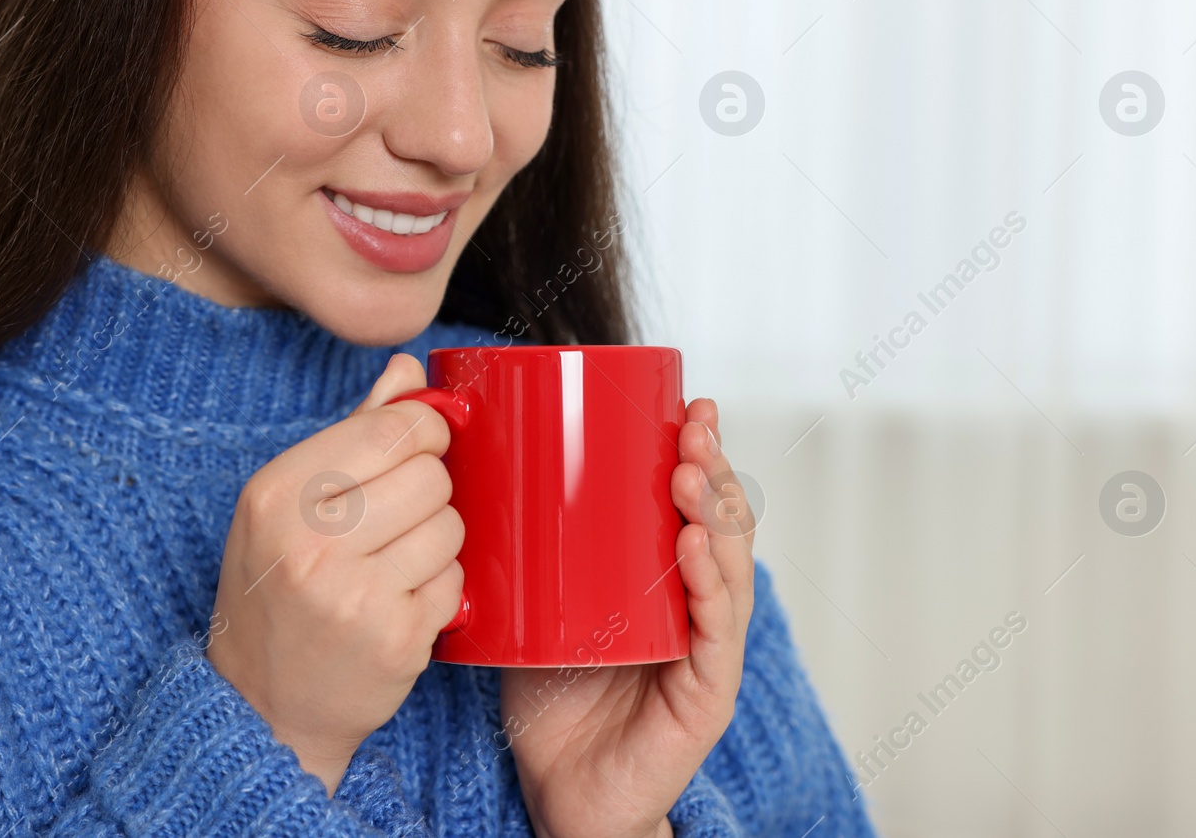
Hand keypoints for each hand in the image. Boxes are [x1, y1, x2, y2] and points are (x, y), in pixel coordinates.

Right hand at [205, 354, 464, 793]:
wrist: (262, 707)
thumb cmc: (276, 591)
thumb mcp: (287, 505)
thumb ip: (352, 431)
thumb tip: (408, 371)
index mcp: (277, 494)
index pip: (391, 427)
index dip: (423, 431)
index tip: (418, 448)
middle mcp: (310, 542)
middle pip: (431, 475)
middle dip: (429, 492)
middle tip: (397, 519)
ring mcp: (355, 595)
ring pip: (451, 526)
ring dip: (436, 542)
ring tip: (394, 563)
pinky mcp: (397, 640)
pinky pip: (456, 581)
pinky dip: (440, 589)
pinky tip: (400, 602)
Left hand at [504, 398, 754, 837]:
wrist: (562, 793)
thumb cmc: (550, 698)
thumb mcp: (532, 607)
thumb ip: (515, 553)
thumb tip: (467, 475)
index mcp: (662, 580)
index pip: (692, 505)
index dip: (695, 452)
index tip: (683, 402)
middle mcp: (693, 604)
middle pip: (720, 523)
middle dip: (711, 467)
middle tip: (691, 424)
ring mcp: (705, 648)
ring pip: (727, 567)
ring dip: (715, 513)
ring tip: (688, 471)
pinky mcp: (705, 692)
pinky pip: (716, 631)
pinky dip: (710, 584)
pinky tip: (695, 546)